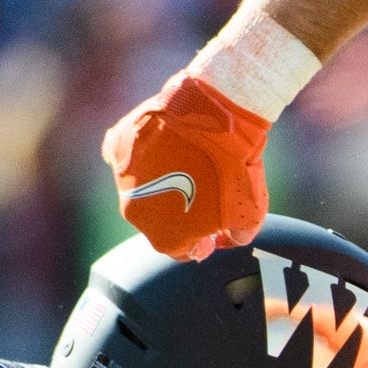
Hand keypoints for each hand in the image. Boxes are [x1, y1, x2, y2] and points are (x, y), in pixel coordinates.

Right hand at [102, 72, 269, 260]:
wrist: (216, 116)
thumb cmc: (234, 169)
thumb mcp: (250, 214)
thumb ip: (237, 237)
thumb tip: (230, 239)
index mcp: (165, 238)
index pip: (182, 250)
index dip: (199, 243)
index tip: (211, 232)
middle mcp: (136, 215)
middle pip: (159, 221)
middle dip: (179, 213)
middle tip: (202, 193)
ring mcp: (122, 180)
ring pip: (142, 189)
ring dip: (161, 183)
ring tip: (188, 164)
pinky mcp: (117, 147)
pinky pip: (126, 158)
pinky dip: (141, 156)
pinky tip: (162, 147)